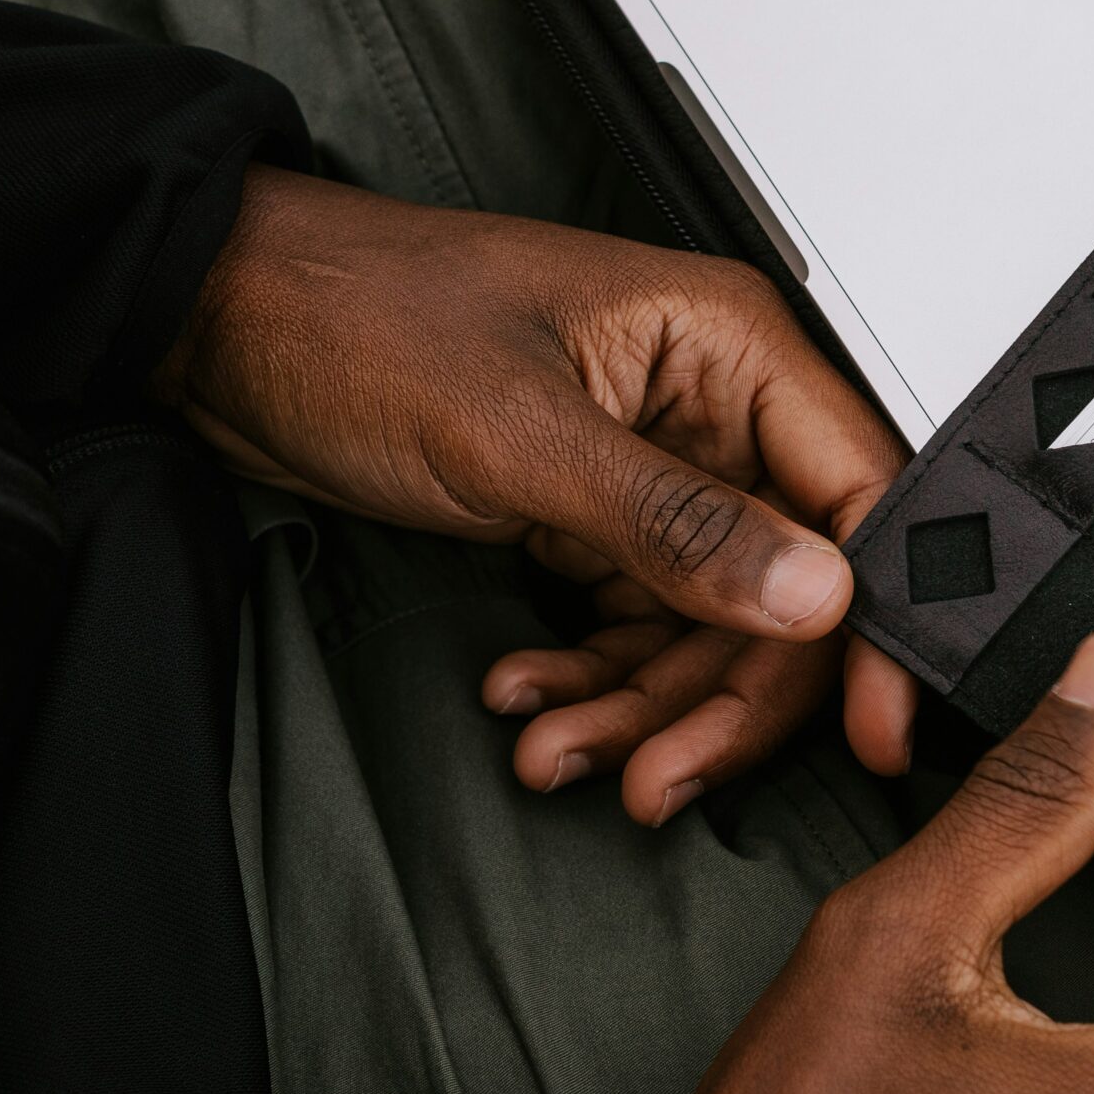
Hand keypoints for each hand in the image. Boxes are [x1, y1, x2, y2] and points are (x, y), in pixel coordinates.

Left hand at [154, 166, 917, 813]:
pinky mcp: (594, 518)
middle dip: (723, 698)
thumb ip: (677, 524)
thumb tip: (816, 594)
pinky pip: (635, 630)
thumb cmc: (355, 317)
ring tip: (559, 748)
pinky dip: (589, 683)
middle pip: (789, 592)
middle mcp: (710, 409)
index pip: (861, 497)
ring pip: (708, 631)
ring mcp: (655, 471)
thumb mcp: (520, 434)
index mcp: (728, 347)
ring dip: (641, 709)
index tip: (871, 727)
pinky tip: (528, 698)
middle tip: (659, 776)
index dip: (875, 622)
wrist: (218, 325)